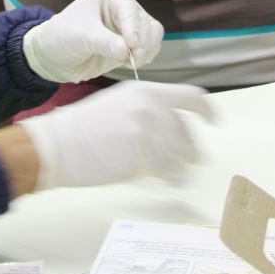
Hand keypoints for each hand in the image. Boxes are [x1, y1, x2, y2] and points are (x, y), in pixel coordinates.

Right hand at [17, 82, 212, 189]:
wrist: (58, 145)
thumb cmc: (83, 127)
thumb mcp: (119, 102)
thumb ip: (148, 109)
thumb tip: (172, 127)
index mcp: (146, 92)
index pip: (190, 97)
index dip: (208, 111)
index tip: (216, 122)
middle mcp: (151, 109)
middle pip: (187, 132)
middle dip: (193, 149)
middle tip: (194, 160)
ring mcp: (146, 134)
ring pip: (180, 155)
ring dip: (183, 167)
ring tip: (178, 174)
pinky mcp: (140, 159)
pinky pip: (166, 172)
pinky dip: (170, 179)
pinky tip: (167, 181)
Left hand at [23, 0, 162, 82]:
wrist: (54, 55)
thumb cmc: (63, 37)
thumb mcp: (81, 37)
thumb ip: (105, 43)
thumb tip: (127, 51)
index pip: (129, 8)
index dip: (134, 27)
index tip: (133, 45)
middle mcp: (123, 6)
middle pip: (145, 22)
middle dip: (142, 42)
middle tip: (134, 59)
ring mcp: (128, 25)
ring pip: (152, 33)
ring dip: (147, 49)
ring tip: (133, 62)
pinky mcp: (131, 42)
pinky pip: (150, 46)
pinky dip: (146, 56)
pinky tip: (133, 63)